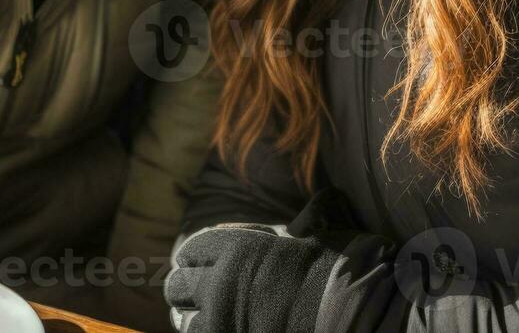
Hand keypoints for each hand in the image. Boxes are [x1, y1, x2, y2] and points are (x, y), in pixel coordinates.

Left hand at [165, 188, 377, 332]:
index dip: (195, 257)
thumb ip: (298, 221)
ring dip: (189, 316)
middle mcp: (220, 280)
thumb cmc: (332, 272)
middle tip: (196, 292)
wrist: (340, 313)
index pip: (193, 250)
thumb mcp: (311, 234)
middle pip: (178, 285)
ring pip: (181, 318)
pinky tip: (212, 330)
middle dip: (185, 287)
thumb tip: (326, 198)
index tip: (197, 263)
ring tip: (199, 316)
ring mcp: (219, 316)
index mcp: (235, 248)